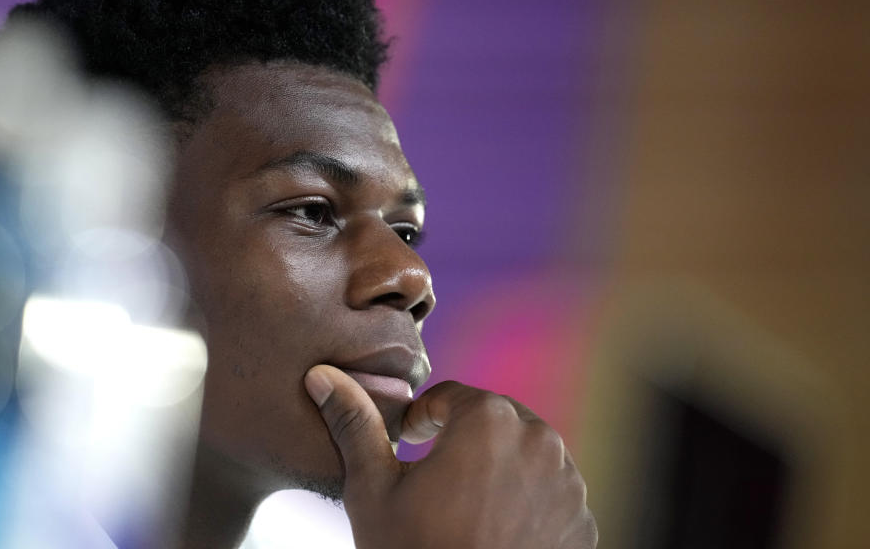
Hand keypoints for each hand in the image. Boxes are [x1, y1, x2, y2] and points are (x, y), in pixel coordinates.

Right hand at [304, 365, 596, 548]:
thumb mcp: (372, 490)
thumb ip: (354, 423)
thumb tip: (322, 375)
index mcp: (488, 420)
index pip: (451, 396)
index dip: (423, 418)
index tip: (407, 443)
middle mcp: (540, 440)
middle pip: (492, 421)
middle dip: (462, 439)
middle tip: (432, 476)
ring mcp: (569, 484)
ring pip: (525, 454)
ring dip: (496, 467)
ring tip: (463, 504)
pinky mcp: (582, 522)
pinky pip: (549, 494)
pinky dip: (525, 501)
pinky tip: (493, 529)